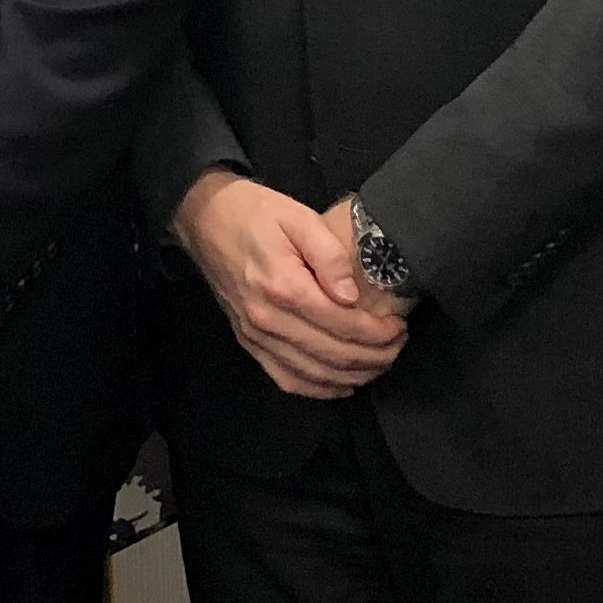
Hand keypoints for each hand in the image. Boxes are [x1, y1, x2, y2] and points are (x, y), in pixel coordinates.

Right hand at [172, 172, 405, 401]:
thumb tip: (351, 296)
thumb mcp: (297, 216)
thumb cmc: (254, 213)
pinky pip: (287, 379)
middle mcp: (267, 318)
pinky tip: (341, 384)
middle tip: (397, 345)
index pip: (343, 324)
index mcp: (283, 286)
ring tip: (378, 363)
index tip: (398, 327)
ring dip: (353, 376)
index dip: (378, 333)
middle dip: (375, 357)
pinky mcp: (248, 341)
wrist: (204, 219)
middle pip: (333, 355)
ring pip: (314, 374)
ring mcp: (255, 335)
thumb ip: (329, 255)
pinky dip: (319, 389)